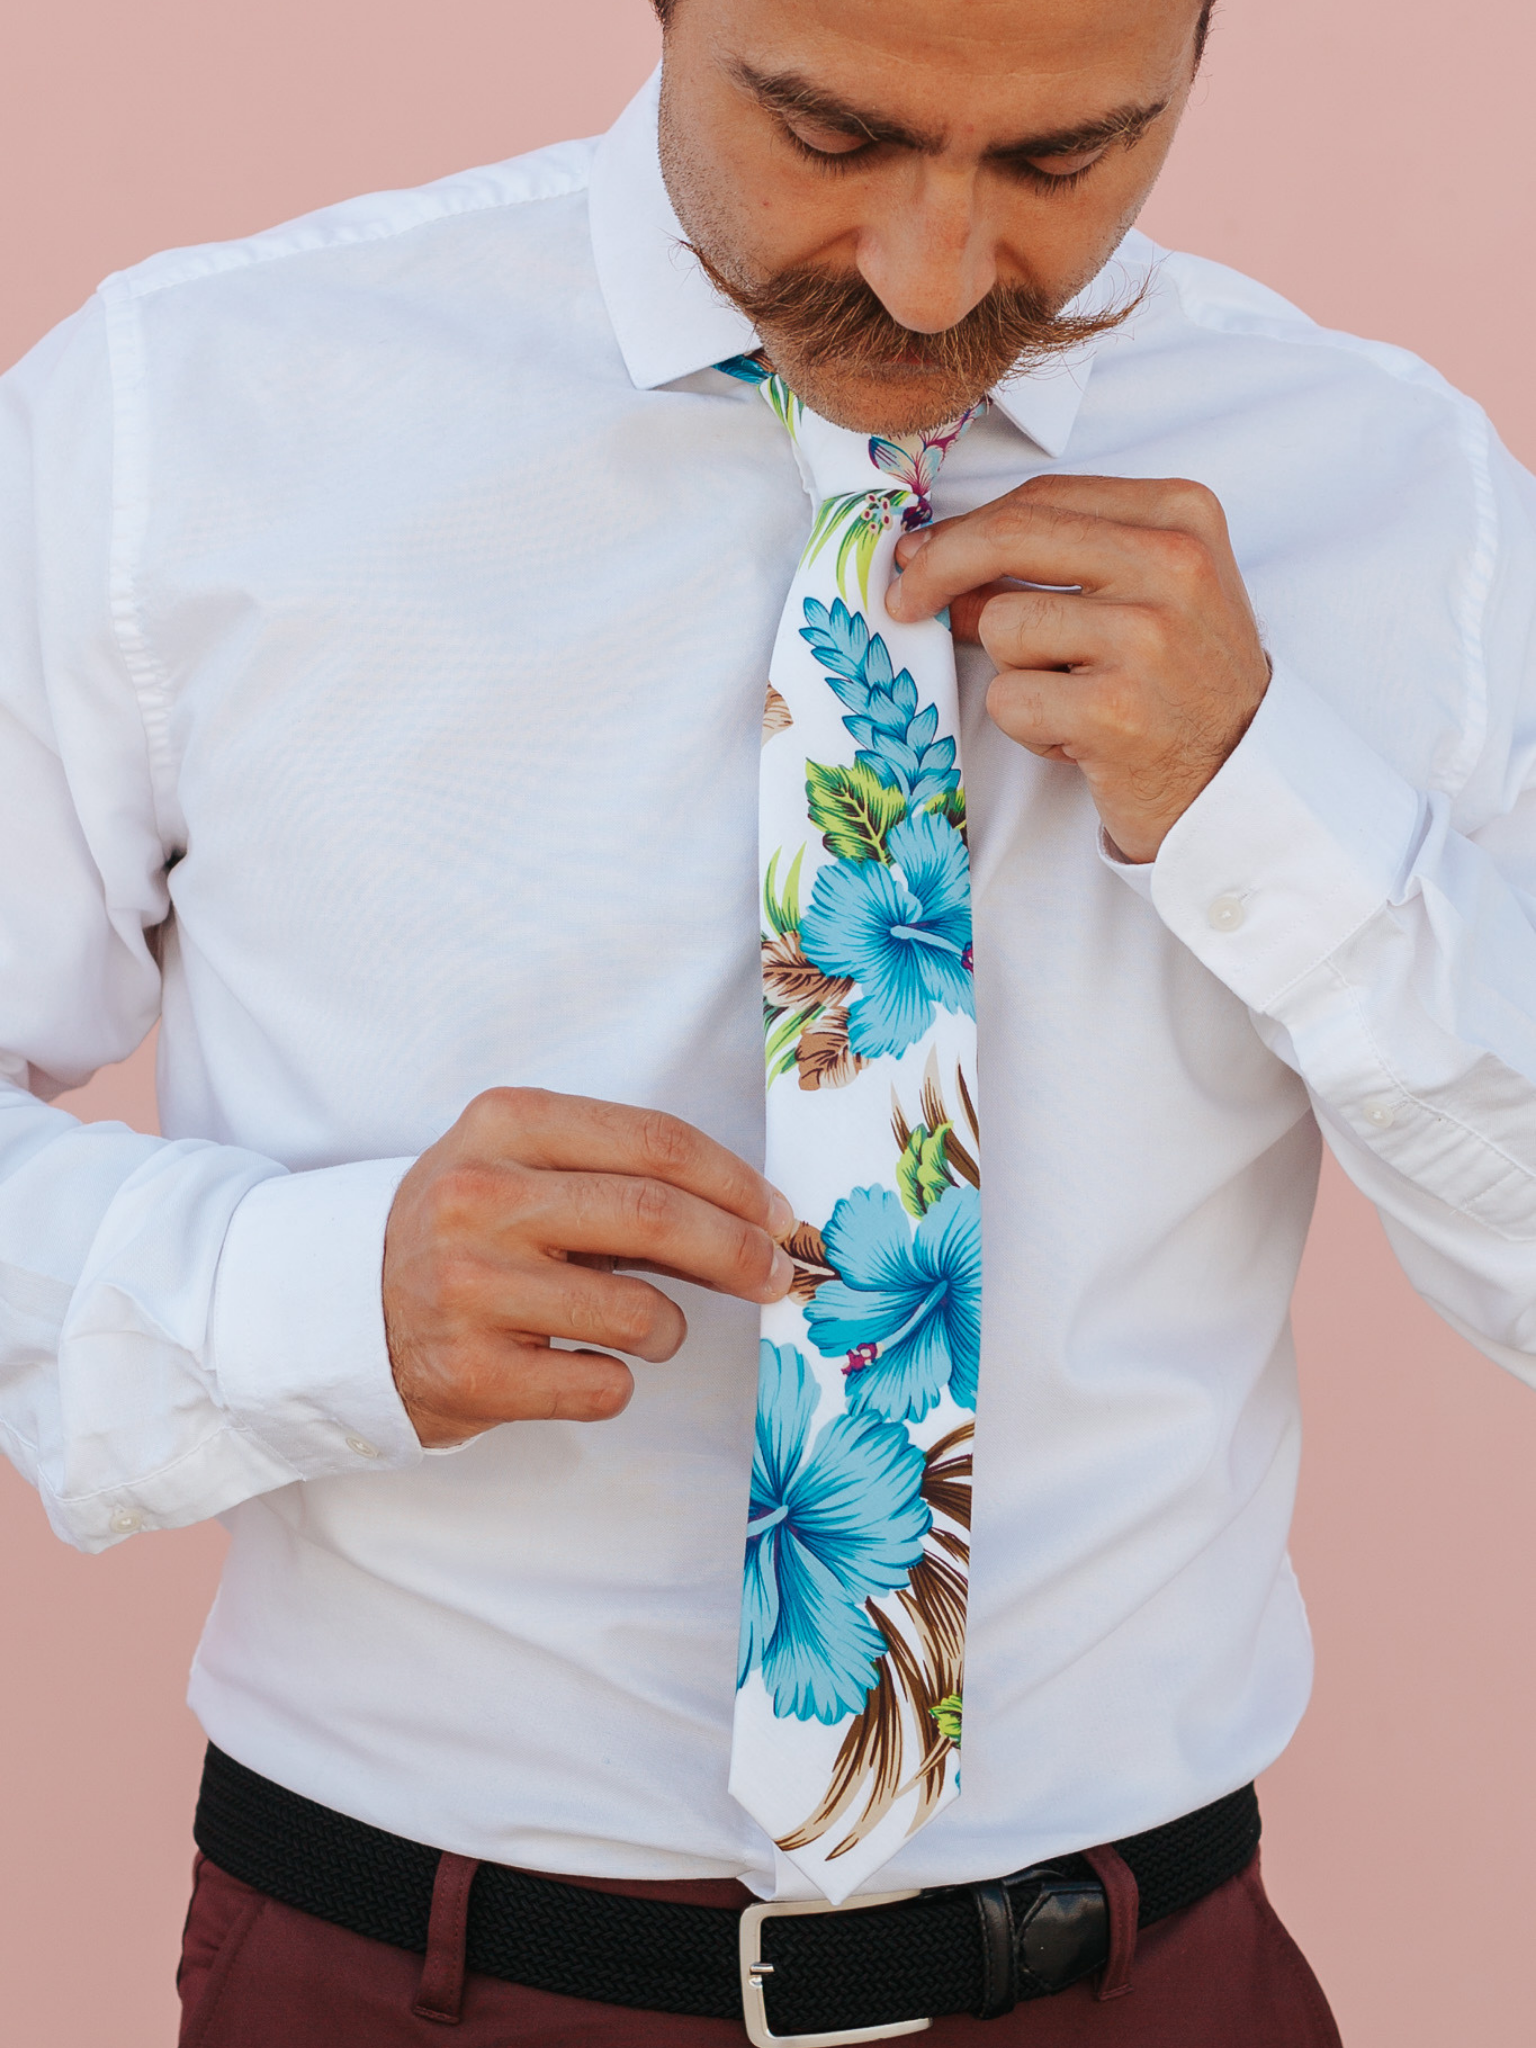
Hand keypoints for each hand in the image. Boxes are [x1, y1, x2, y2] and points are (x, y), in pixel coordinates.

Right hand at [383, 1089, 794, 1446]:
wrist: (344, 1312)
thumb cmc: (465, 1233)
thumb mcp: (521, 1167)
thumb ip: (619, 1179)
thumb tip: (753, 1221)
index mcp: (504, 1125)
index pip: (653, 1142)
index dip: (734, 1181)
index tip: (776, 1213)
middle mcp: (480, 1199)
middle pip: (656, 1216)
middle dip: (738, 1250)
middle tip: (773, 1275)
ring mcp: (470, 1288)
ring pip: (639, 1315)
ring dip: (669, 1330)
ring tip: (642, 1330)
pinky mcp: (471, 1374)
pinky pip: (602, 1387)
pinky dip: (617, 1383)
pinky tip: (577, 1366)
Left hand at [887, 475, 1270, 862]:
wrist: (1243, 784)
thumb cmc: (1183, 687)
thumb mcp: (1142, 599)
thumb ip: (1056, 566)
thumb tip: (935, 559)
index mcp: (1181, 518)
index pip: (1042, 500)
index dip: (963, 529)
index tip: (919, 555)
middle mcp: (1172, 567)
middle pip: (1010, 538)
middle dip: (939, 569)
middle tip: (904, 601)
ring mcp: (1147, 640)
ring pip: (1003, 628)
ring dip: (1016, 674)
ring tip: (1073, 700)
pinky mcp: (1116, 713)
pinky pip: (1010, 699)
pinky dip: (1029, 728)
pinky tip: (1080, 740)